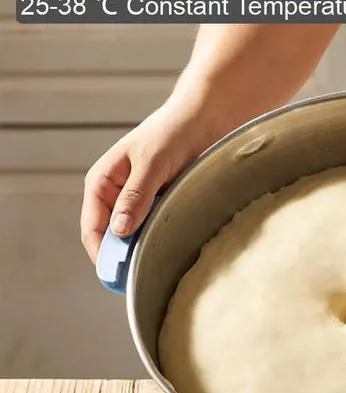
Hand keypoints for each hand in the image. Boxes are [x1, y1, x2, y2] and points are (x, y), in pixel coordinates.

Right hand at [81, 100, 209, 263]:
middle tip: (146, 275)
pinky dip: (161, 238)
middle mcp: (116, 195)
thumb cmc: (173, 132)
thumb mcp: (151, 164)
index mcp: (102, 183)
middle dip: (125, 256)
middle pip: (113, 238)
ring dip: (145, 248)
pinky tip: (174, 246)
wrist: (205, 117)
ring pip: (135, 236)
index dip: (104, 255)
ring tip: (161, 263)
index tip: (123, 275)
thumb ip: (135, 196)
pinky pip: (155, 228)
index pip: (93, 230)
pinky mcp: (161, 203)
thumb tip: (119, 230)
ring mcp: (139, 201)